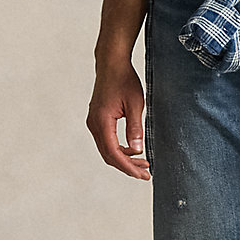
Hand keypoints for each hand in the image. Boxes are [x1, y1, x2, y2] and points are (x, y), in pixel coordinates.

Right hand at [87, 58, 151, 178]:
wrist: (111, 64)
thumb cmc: (124, 80)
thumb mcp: (136, 104)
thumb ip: (135, 128)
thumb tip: (138, 150)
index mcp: (102, 121)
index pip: (114, 153)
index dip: (128, 167)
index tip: (142, 174)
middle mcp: (94, 124)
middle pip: (108, 155)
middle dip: (127, 167)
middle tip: (145, 173)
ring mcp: (93, 122)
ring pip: (107, 149)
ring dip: (124, 158)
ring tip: (142, 164)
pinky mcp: (97, 120)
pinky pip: (106, 141)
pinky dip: (119, 149)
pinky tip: (133, 149)